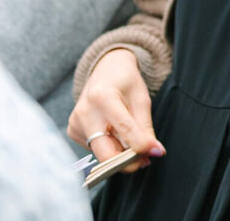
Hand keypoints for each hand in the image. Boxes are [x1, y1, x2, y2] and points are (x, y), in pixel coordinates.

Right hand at [67, 49, 163, 170]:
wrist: (105, 69)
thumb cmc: (125, 81)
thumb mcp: (141, 98)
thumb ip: (145, 127)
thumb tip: (154, 151)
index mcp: (103, 96)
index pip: (124, 129)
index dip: (142, 145)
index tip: (156, 152)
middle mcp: (84, 111)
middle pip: (105, 152)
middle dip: (128, 161)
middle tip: (145, 159)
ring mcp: (75, 122)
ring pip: (102, 153)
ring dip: (120, 153)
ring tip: (129, 136)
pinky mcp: (73, 131)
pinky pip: (95, 149)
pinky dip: (109, 146)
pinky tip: (112, 130)